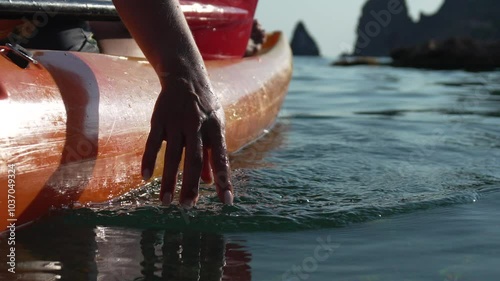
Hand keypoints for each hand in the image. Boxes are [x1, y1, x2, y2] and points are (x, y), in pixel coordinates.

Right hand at [141, 74, 232, 206]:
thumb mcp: (215, 127)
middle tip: (187, 207)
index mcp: (215, 128)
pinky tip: (145, 177)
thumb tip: (210, 183)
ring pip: (172, 155)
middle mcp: (197, 125)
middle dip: (191, 185)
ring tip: (166, 202)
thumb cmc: (205, 108)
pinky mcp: (159, 119)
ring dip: (169, 180)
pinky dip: (148, 159)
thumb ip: (212, 155)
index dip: (224, 179)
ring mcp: (176, 122)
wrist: (186, 77)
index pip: (221, 158)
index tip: (226, 201)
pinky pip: (152, 142)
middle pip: (194, 159)